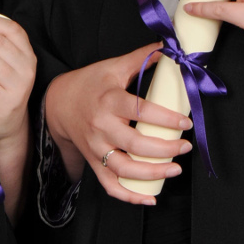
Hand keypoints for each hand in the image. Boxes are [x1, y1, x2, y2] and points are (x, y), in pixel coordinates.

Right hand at [45, 45, 192, 204]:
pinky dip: (129, 196)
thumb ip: (141, 57)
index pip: (140, 111)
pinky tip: (150, 197)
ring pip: (124, 168)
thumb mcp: (113, 66)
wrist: (58, 102)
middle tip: (185, 147)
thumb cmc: (90, 83)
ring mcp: (96, 147)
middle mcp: (101, 125)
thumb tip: (169, 46)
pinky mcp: (93, 162)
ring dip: (152, 173)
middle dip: (164, 149)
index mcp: (109, 99)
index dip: (165, 118)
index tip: (185, 122)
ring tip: (175, 169)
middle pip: (134, 144)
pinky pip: (109, 185)